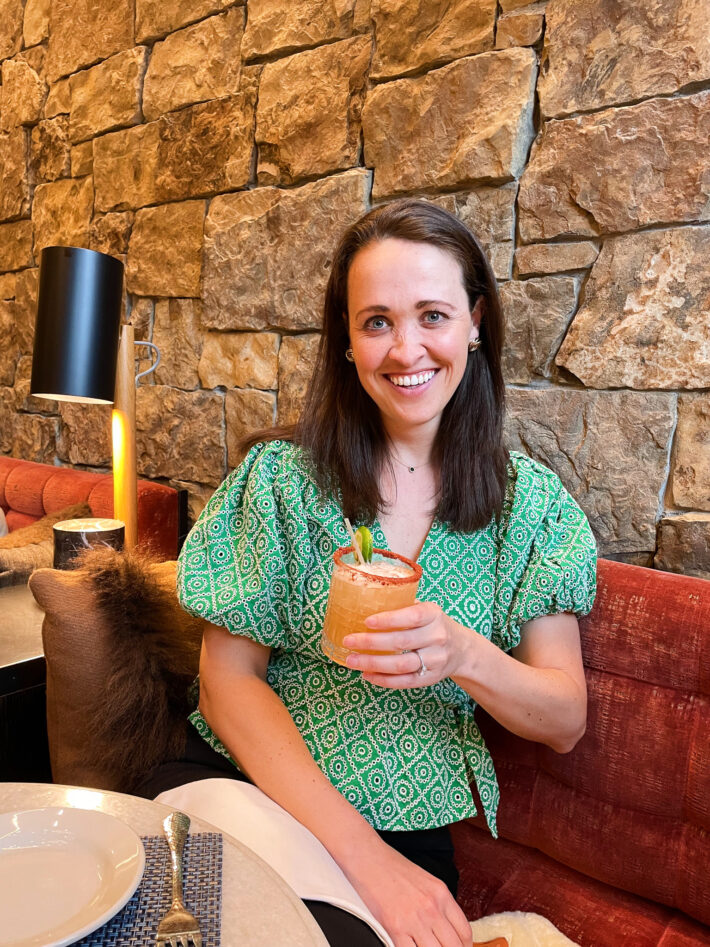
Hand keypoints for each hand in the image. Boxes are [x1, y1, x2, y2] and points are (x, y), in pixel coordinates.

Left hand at [343, 601, 473, 687]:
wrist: (461, 649)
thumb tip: (364, 603)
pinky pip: (404, 682)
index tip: (367, 621)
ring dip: (373, 663)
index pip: (411, 617)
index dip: (388, 620)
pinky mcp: (429, 679)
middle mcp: (437, 638)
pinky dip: (383, 680)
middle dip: (371, 643)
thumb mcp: (425, 610)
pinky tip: (366, 675)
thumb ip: (402, 607)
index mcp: (434, 615)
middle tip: (348, 641)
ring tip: (352, 660)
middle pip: (401, 642)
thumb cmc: (433, 625)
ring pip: (400, 665)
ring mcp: (435, 660)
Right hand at [344, 835, 472, 946]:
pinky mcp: (395, 927)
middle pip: (454, 946)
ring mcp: (414, 918)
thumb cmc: (391, 867)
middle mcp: (432, 907)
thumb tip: (444, 928)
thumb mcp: (424, 881)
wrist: (366, 856)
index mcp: (441, 894)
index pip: (464, 932)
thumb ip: (437, 903)